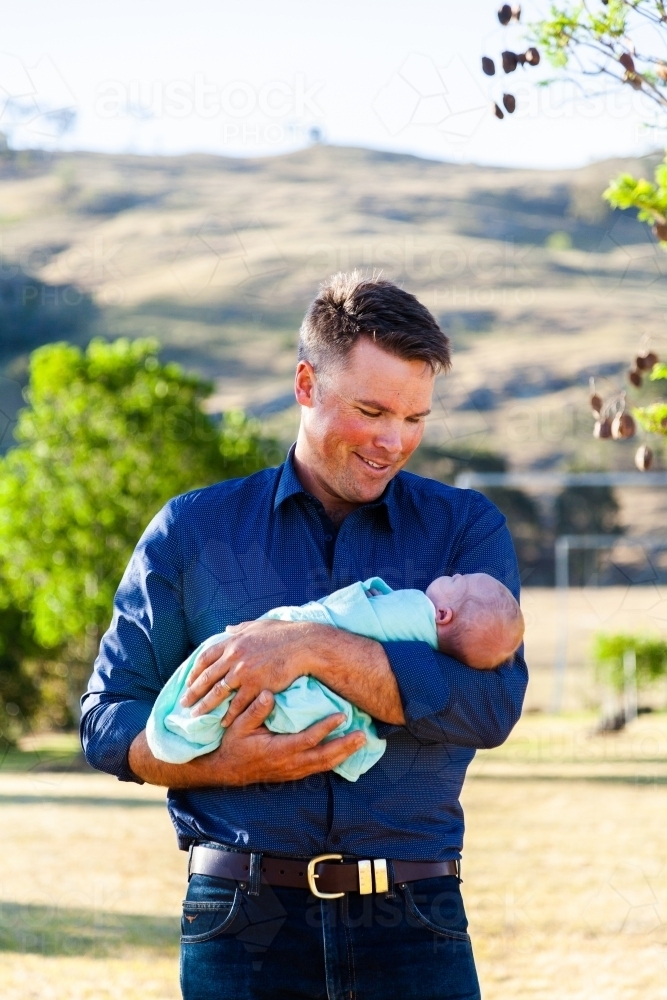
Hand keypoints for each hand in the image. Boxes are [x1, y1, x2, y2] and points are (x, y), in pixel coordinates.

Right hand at [129, 690, 365, 787]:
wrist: (224, 770)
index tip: (341, 716)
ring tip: (361, 741)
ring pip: (323, 765)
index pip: (307, 739)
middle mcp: (288, 764)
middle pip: (323, 757)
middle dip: (345, 746)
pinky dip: (333, 760)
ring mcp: (292, 771)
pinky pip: (318, 768)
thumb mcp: (237, 725)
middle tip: (363, 734)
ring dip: (343, 754)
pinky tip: (345, 752)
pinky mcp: (293, 773)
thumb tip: (269, 694)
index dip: (325, 728)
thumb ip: (253, 710)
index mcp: (277, 750)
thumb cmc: (231, 744)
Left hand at [180, 619, 323, 727]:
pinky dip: (229, 714)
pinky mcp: (256, 686)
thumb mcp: (258, 625)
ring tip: (196, 716)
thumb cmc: (283, 633)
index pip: (206, 658)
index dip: (195, 671)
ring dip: (205, 706)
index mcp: (233, 642)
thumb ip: (240, 628)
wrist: (304, 645)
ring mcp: (244, 672)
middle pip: (207, 677)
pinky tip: (223, 722)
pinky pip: (238, 704)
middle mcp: (234, 657)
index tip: (189, 682)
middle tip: (184, 703)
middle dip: (193, 692)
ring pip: (218, 693)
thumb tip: (227, 629)